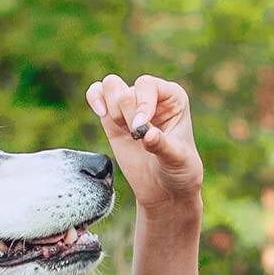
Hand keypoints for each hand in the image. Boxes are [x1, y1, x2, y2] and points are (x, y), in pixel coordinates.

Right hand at [85, 73, 203, 212]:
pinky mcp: (113, 117)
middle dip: (127, 117)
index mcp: (172, 97)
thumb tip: (146, 135)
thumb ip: (162, 145)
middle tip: (136, 137)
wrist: (165, 189)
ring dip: (114, 112)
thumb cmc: (178, 170)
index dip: (141, 104)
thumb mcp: (176, 159)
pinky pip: (97, 93)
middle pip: (126, 90)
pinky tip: (101, 113)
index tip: (140, 130)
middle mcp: (151, 95)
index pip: (147, 85)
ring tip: (126, 132)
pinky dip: (94, 98)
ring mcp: (131, 105)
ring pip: (111, 86)